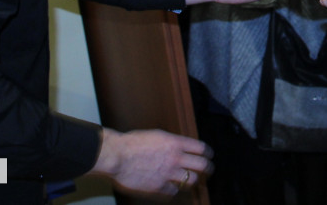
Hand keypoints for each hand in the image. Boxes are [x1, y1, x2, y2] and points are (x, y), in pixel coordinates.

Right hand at [89, 128, 212, 197]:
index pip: (201, 148)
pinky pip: (173, 191)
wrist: (117, 156)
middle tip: (208, 170)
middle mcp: (175, 158)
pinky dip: (172, 189)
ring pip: (190, 181)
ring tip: (191, 181)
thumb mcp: (156, 136)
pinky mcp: (159, 187)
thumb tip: (180, 147)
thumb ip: (171, 143)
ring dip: (192, 181)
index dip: (207, 153)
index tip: (209, 156)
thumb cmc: (132, 143)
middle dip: (208, 169)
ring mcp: (168, 173)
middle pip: (202, 166)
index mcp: (175, 143)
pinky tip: (170, 187)